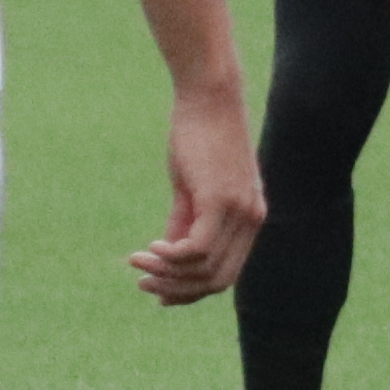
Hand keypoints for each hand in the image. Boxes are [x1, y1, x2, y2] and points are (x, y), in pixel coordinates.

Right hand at [134, 87, 265, 303]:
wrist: (209, 95)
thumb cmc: (198, 135)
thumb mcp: (192, 186)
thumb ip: (184, 222)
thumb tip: (169, 256)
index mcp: (250, 218)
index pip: (227, 274)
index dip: (192, 291)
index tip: (160, 293)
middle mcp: (251, 219)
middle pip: (219, 280)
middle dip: (178, 290)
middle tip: (143, 284)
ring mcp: (239, 211)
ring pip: (205, 268)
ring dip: (167, 274)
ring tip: (138, 262)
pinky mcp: (221, 200)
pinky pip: (198, 249)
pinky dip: (171, 258)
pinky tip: (149, 250)